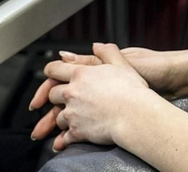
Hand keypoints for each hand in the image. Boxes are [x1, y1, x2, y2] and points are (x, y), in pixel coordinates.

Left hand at [30, 45, 187, 140]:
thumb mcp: (122, 64)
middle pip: (52, 94)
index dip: (52, 71)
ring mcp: (72, 113)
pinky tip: (67, 140)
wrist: (135, 115)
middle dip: (56, 97)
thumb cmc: (132, 90)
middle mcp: (72, 92)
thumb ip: (107, 52)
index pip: (54, 69)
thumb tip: (96, 46)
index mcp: (81, 73)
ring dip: (63, 118)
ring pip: (58, 116)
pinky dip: (64, 140)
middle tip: (63, 100)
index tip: (52, 75)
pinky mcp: (76, 131)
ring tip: (75, 119)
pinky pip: (63, 137)